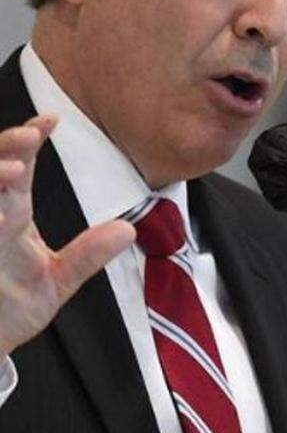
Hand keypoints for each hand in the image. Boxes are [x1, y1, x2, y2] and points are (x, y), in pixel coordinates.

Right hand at [0, 114, 134, 356]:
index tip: (51, 120)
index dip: (29, 140)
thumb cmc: (8, 311)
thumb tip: (128, 229)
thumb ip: (88, 255)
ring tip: (14, 172)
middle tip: (29, 136)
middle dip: (4, 149)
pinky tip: (0, 220)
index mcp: (10, 215)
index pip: (17, 167)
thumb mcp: (55, 282)